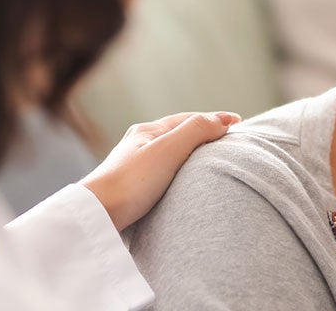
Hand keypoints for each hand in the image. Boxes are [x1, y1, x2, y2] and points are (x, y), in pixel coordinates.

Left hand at [79, 111, 240, 230]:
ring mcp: (132, 167)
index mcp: (146, 131)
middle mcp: (137, 145)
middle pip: (177, 134)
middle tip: (226, 139)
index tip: (238, 123)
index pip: (187, 119)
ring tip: (208, 160)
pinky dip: (178, 171)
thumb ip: (196, 131)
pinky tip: (181, 183)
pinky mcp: (130, 190)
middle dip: (202, 133)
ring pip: (168, 154)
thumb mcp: (169, 150)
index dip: (214, 119)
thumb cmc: (131, 182)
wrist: (97, 216)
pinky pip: (161, 172)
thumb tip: (222, 121)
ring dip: (189, 153)